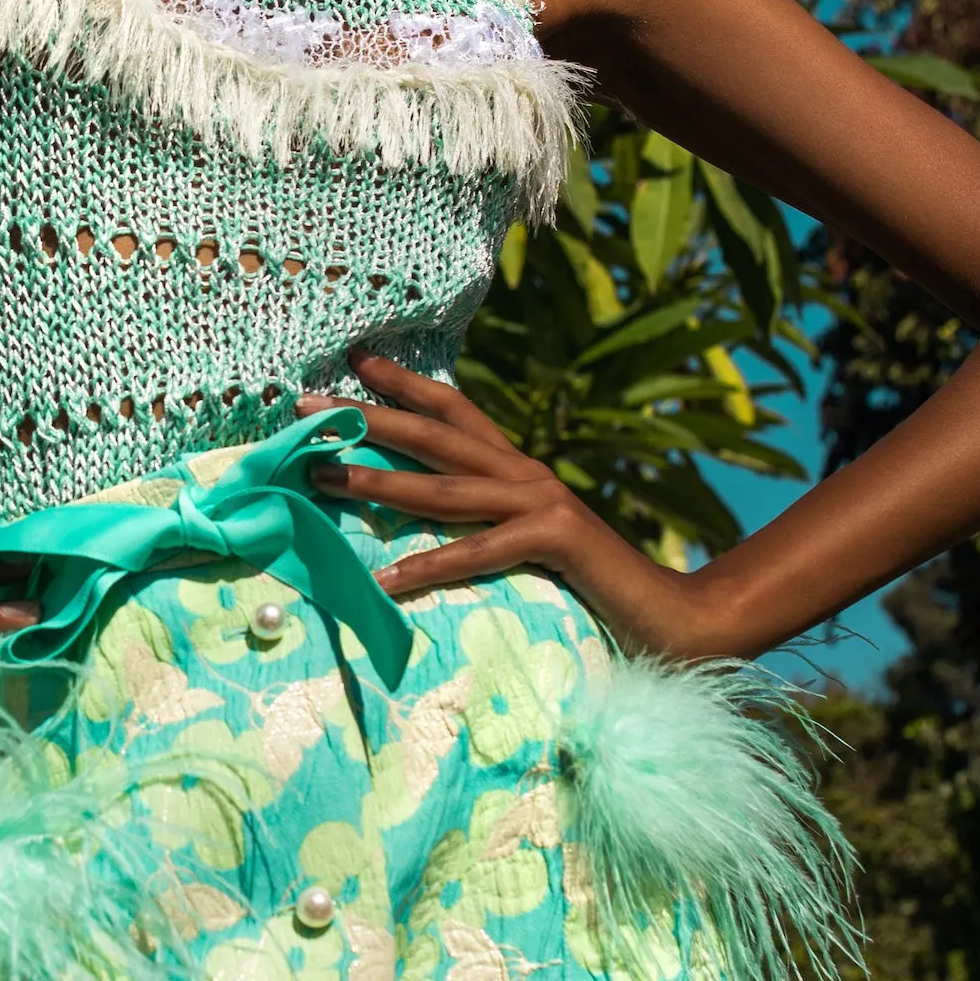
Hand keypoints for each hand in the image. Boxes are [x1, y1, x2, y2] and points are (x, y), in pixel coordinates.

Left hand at [301, 356, 749, 661]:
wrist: (674, 621)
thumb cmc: (592, 591)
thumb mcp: (524, 548)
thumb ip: (480, 529)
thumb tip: (412, 531)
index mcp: (517, 469)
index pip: (454, 410)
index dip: (404, 383)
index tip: (351, 359)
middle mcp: (527, 474)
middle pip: (436, 433)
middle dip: (368, 416)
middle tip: (305, 405)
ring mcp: (543, 503)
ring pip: (446, 486)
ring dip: (380, 480)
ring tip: (324, 476)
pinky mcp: (557, 540)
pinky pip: (480, 551)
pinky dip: (432, 566)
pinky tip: (388, 580)